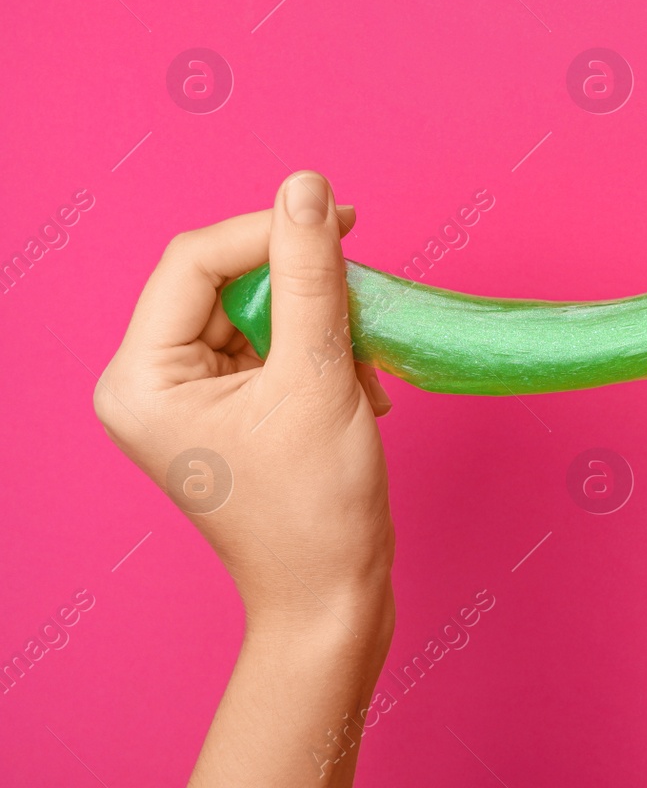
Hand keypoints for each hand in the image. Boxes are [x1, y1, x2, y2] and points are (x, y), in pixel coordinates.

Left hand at [95, 171, 394, 636]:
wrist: (334, 600)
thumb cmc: (316, 508)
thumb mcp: (318, 376)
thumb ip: (313, 273)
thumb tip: (308, 187)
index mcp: (141, 377)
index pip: (197, 259)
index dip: (271, 230)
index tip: (346, 221)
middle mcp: (152, 383)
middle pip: (228, 281)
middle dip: (306, 288)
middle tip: (362, 303)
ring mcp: (192, 400)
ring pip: (261, 311)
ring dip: (324, 324)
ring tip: (363, 370)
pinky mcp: (232, 411)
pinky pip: (277, 346)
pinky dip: (325, 352)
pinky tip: (360, 389)